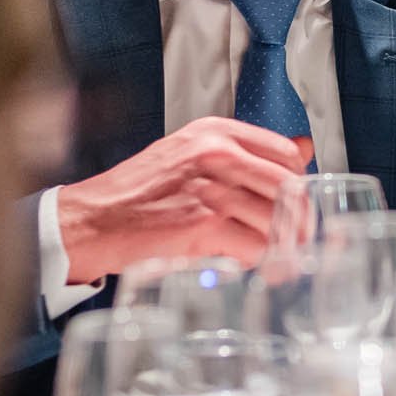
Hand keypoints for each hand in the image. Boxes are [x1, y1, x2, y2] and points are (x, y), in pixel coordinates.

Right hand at [55, 118, 311, 284]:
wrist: (90, 221)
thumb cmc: (139, 193)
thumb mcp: (191, 153)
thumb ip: (247, 152)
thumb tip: (305, 147)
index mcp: (216, 133)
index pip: (286, 153)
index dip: (297, 183)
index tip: (293, 203)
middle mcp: (217, 154)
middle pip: (290, 187)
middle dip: (299, 218)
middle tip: (296, 239)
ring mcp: (212, 189)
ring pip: (278, 219)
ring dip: (281, 244)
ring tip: (271, 255)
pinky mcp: (205, 226)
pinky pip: (257, 247)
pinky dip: (258, 261)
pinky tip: (247, 263)